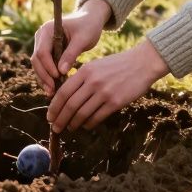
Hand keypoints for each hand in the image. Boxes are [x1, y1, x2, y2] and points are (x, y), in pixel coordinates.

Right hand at [31, 0, 110, 94]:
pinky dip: (48, 76)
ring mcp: (43, 44)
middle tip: (52, 90)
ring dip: (44, 79)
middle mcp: (41, 36)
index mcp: (47, 29)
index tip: (58, 76)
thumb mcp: (82, 39)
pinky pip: (44, 66)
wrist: (90, 20)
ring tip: (52, 93)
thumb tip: (61, 72)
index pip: (42, 51)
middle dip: (44, 76)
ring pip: (38, 65)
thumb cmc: (88, 26)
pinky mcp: (48, 52)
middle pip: (37, 59)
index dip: (48, 66)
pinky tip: (54, 88)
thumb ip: (71, 54)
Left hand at [47, 39, 169, 132]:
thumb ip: (81, 78)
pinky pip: (97, 117)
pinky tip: (86, 126)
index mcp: (85, 71)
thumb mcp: (96, 65)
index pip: (63, 92)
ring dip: (73, 123)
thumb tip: (66, 96)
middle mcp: (93, 82)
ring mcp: (104, 92)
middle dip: (60, 119)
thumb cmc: (117, 65)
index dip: (54, 107)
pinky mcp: (115, 102)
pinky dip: (88, 124)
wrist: (142, 63)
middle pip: (70, 105)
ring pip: (82, 113)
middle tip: (55, 128)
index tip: (50, 116)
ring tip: (70, 128)